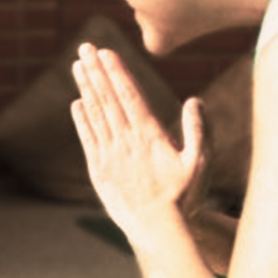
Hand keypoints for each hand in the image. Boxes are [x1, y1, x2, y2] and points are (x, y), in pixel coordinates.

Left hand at [71, 43, 203, 238]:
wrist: (158, 230)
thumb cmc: (184, 197)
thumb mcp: (200, 163)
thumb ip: (199, 131)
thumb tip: (194, 100)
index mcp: (150, 136)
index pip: (129, 96)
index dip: (117, 72)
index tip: (106, 52)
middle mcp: (126, 142)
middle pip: (108, 99)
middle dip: (96, 71)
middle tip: (85, 47)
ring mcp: (110, 156)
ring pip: (95, 115)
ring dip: (86, 89)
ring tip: (78, 66)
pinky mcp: (100, 171)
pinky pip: (88, 140)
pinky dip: (82, 120)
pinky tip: (77, 104)